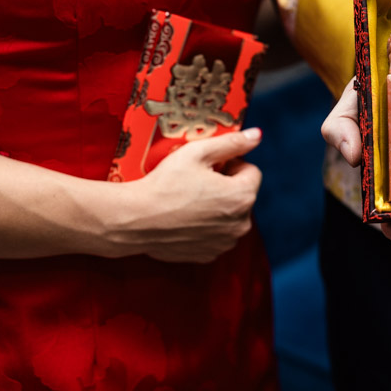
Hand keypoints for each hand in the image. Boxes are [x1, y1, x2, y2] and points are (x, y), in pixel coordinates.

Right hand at [107, 129, 263, 262]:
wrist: (134, 219)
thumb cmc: (164, 184)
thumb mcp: (197, 153)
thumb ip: (232, 143)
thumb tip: (256, 135)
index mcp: (242, 197)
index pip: (252, 172)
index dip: (231, 164)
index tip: (210, 165)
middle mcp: (241, 224)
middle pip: (242, 195)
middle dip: (226, 185)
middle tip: (197, 181)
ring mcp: (225, 242)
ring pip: (230, 216)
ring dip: (218, 206)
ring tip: (189, 200)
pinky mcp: (209, 255)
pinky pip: (216, 234)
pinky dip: (206, 226)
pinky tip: (185, 218)